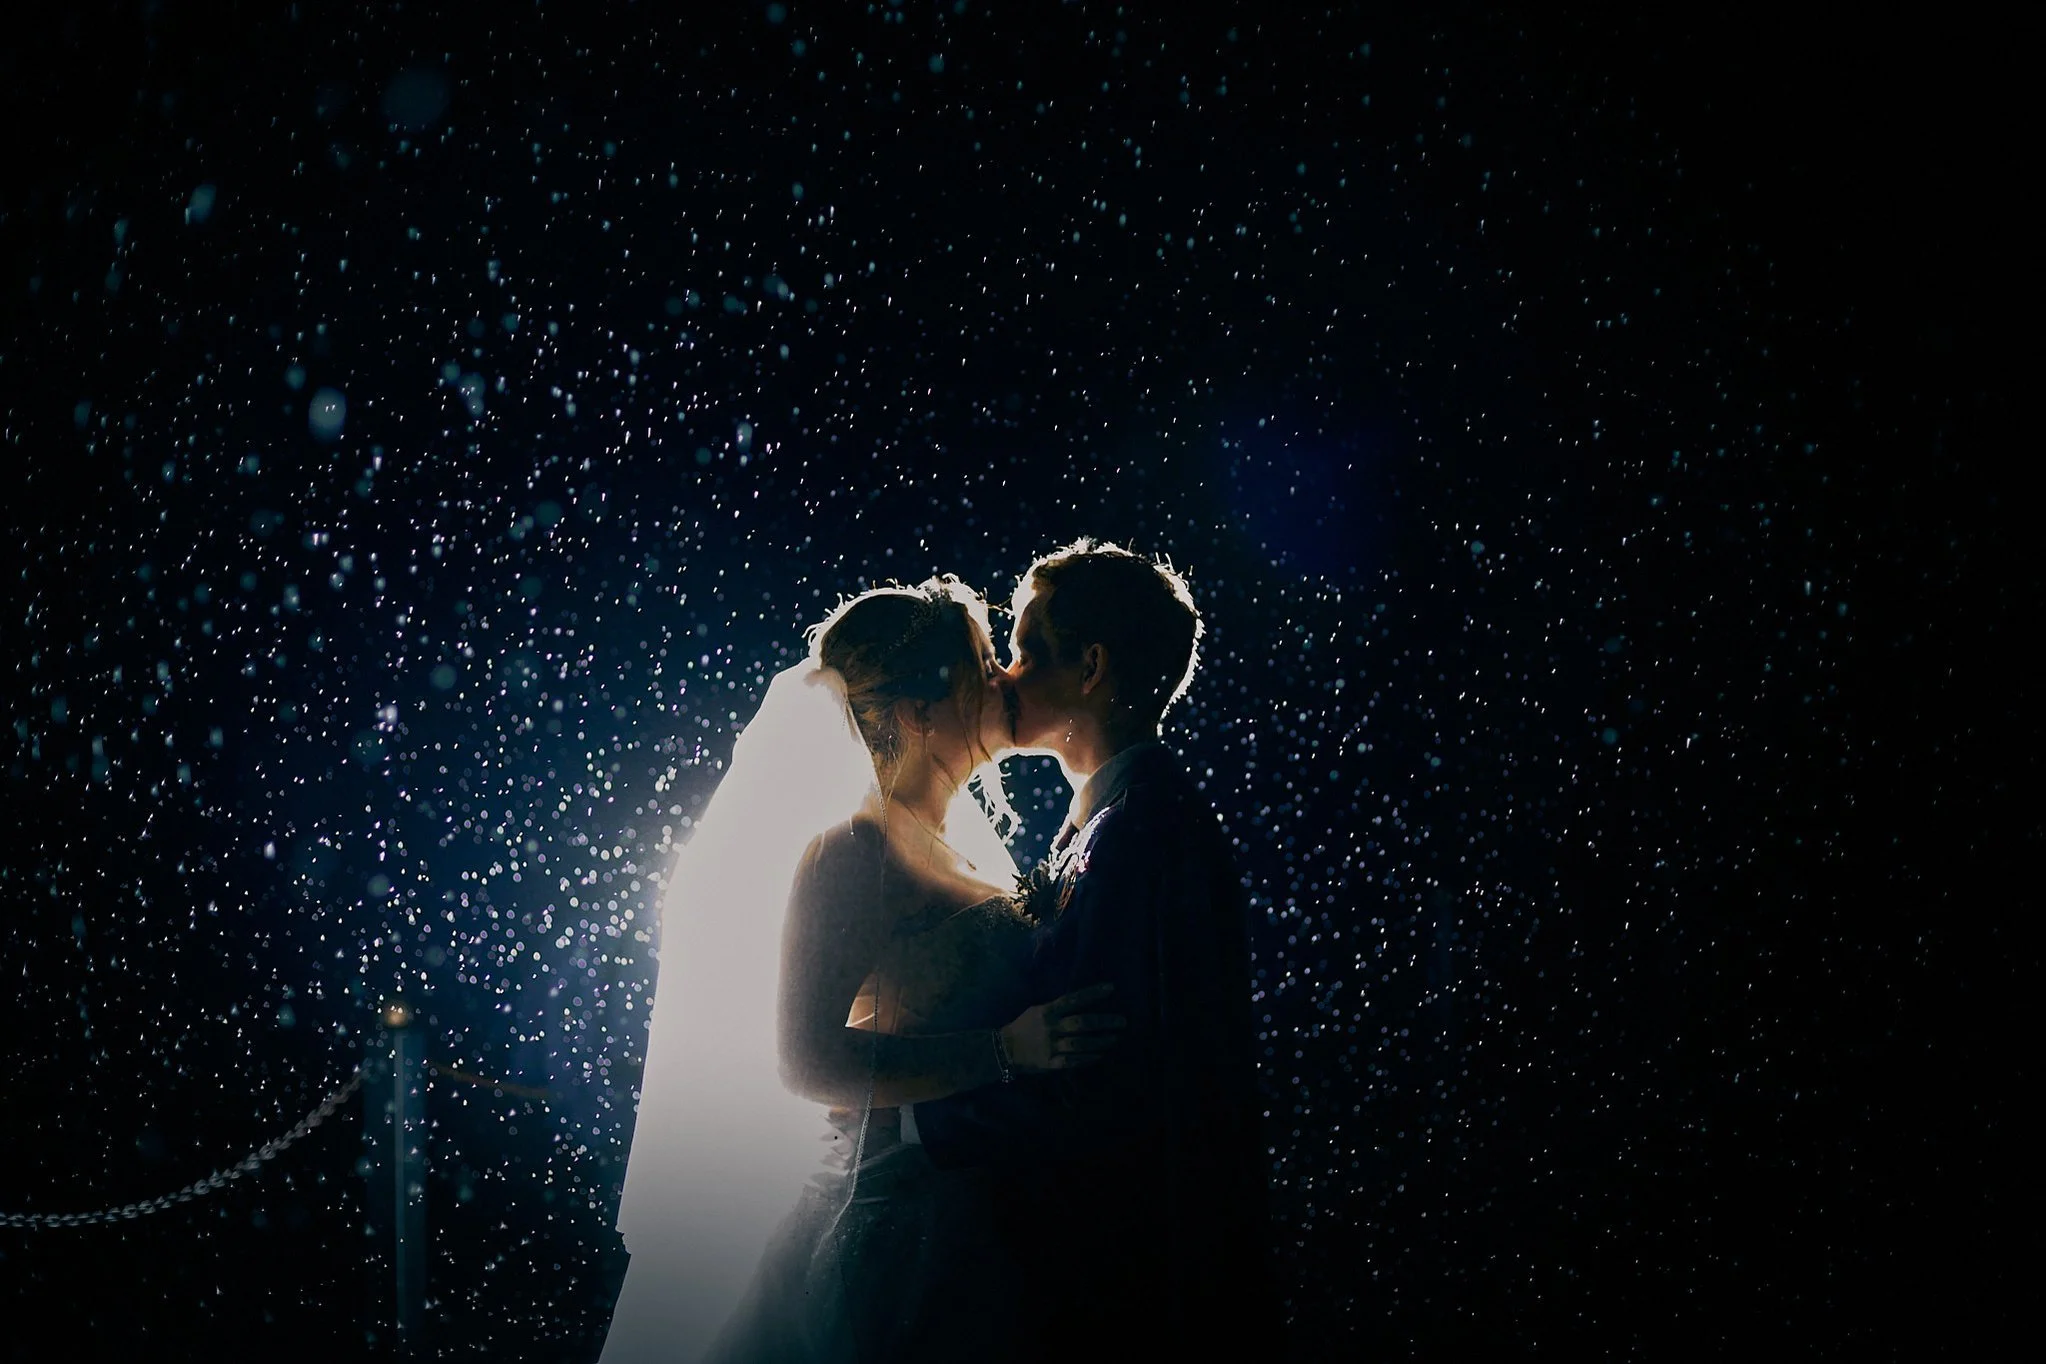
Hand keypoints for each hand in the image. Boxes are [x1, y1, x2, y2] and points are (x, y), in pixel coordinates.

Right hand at [998, 983, 1125, 1072]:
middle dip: (1103, 1022)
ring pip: (1080, 1044)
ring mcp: (1051, 1046)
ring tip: (1114, 1038)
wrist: (1004, 1049)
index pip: (1073, 999)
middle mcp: (1051, 1027)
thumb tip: (1079, 1002)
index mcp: (1047, 1011)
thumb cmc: (1023, 1026)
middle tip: (1122, 1021)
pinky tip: (1100, 1055)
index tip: (1111, 989)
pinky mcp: (1050, 1063)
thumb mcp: (1037, 1010)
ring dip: (1100, 1041)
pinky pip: (1072, 1061)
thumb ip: (1056, 1008)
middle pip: (1081, 1023)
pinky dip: (1087, 1059)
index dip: (1092, 993)